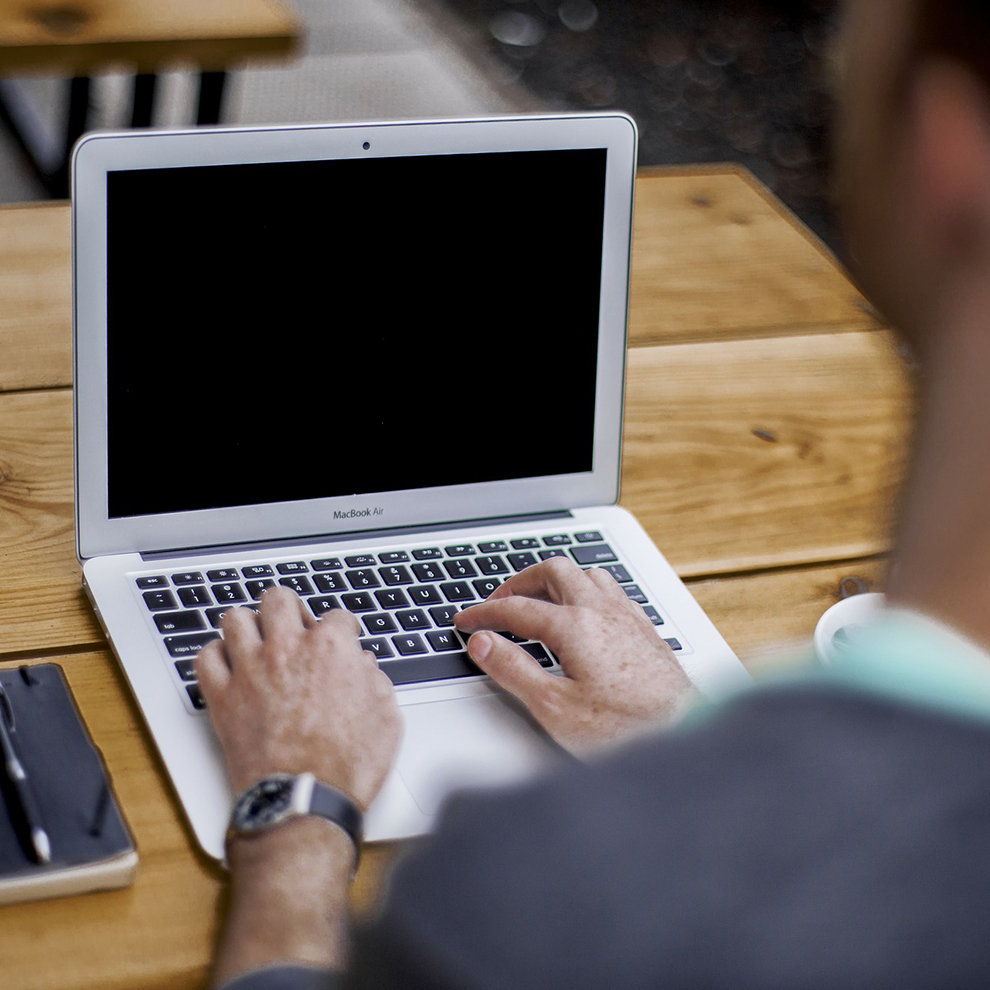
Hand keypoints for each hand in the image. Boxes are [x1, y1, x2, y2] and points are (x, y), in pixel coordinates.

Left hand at [195, 587, 401, 809]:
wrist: (304, 800)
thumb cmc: (347, 766)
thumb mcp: (386, 717)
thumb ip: (375, 681)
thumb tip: (364, 668)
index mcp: (331, 648)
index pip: (337, 616)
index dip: (343, 630)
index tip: (343, 642)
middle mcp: (287, 649)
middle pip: (279, 599)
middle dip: (290, 609)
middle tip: (296, 628)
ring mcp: (250, 670)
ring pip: (236, 618)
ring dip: (249, 626)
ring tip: (258, 641)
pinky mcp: (222, 698)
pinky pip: (205, 658)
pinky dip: (215, 657)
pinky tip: (229, 666)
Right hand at [453, 558, 696, 755]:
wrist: (685, 735)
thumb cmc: (626, 729)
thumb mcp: (554, 707)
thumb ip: (514, 670)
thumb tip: (484, 643)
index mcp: (575, 626)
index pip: (517, 608)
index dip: (485, 613)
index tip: (466, 621)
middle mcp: (603, 611)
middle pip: (553, 572)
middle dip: (519, 582)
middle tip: (499, 602)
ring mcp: (627, 617)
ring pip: (586, 574)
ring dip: (556, 580)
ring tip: (538, 599)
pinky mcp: (644, 630)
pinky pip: (610, 590)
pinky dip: (585, 590)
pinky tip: (585, 613)